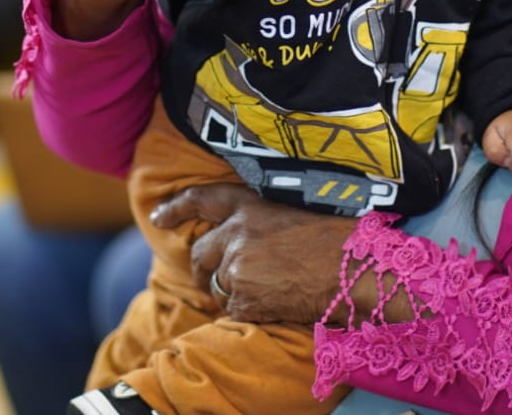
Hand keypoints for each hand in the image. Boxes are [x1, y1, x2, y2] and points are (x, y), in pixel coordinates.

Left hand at [151, 183, 358, 324]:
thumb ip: (260, 221)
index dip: (175, 208)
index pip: (201, 200)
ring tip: (267, 290)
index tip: (159, 217)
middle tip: (212, 279)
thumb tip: (239, 239)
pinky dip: (249, 311)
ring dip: (232, 293)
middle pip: (200, 254)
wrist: (353, 269)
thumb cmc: (335, 238)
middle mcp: (237, 234)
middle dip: (203, 269)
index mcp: (250, 205)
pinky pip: (233, 310)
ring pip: (216, 287)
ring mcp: (238, 268)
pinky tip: (275, 303)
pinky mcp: (244, 298)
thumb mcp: (292, 212)